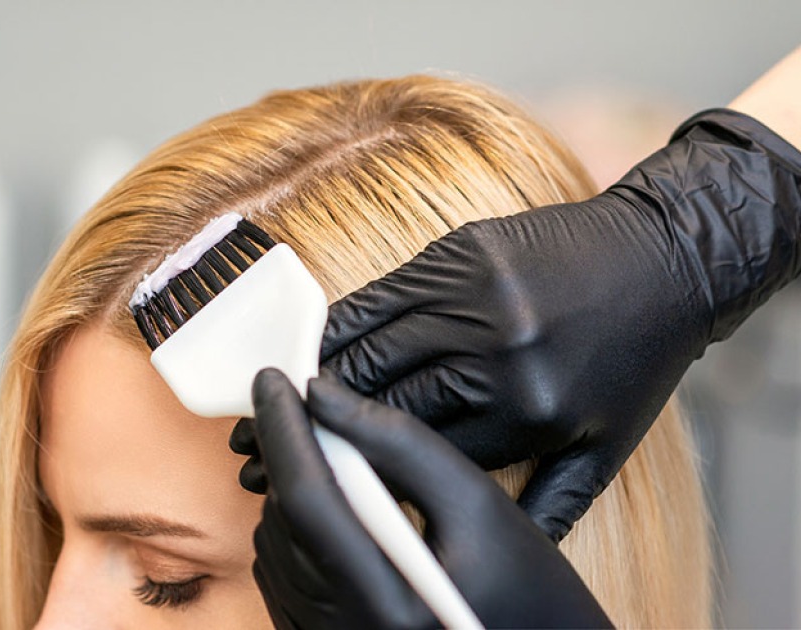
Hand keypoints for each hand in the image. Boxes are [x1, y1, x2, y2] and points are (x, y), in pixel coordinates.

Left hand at [250, 369, 610, 628]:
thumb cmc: (526, 588)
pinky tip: (333, 507)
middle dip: (286, 453)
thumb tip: (323, 396)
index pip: (307, 498)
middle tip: (302, 405)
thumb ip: (399, 443)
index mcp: (385, 603)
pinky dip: (294, 529)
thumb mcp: (476, 502)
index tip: (273, 379)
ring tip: (331, 460)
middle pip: (281, 519)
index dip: (284, 429)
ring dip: (290, 490)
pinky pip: (279, 574)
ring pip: (271, 544)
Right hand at [318, 108, 800, 540]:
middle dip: (314, 432)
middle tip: (263, 453)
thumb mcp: (605, 447)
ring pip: (371, 344)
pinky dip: (339, 323)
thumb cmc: (632, 359)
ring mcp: (475, 294)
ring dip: (311, 378)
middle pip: (380, 399)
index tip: (310, 486)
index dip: (354, 471)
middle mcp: (497, 352)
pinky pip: (382, 293)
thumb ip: (543, 502)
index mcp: (528, 410)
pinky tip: (309, 345)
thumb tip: (484, 548)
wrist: (666, 257)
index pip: (419, 448)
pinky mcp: (459, 252)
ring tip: (273, 405)